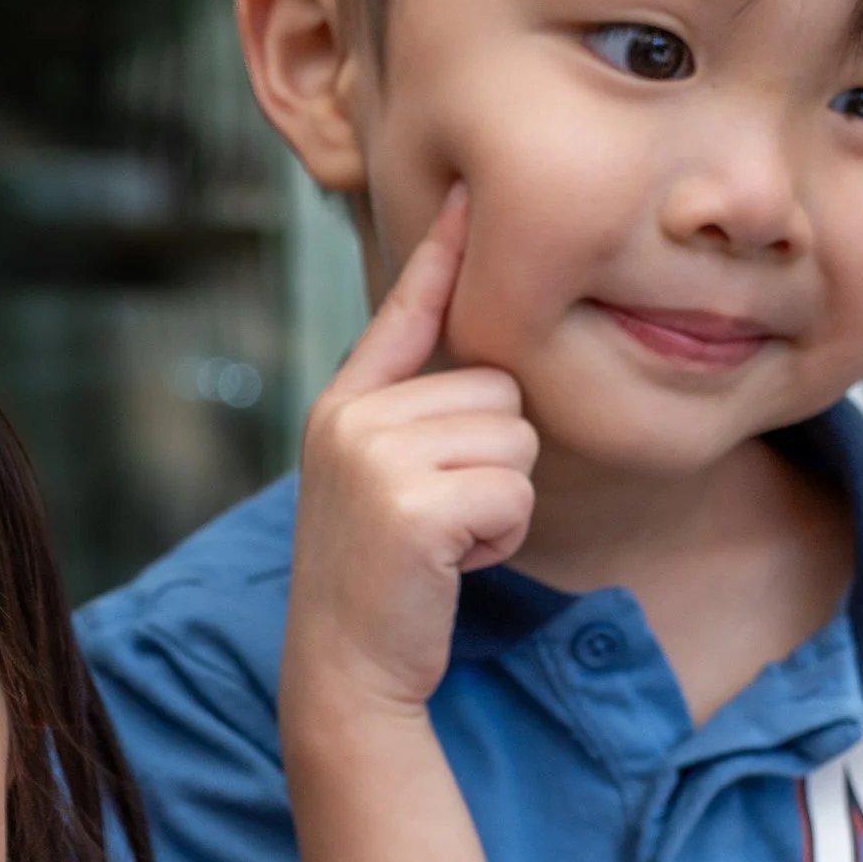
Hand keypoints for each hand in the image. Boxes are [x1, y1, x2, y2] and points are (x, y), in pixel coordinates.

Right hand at [284, 186, 537, 717]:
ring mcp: (375, 457)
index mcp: (345, 402)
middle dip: (496, 461)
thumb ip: (414, 413)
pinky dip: (503, 537)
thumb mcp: (380, 478)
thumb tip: (484, 367)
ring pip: (517, 440)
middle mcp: (352, 415)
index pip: (407, 308)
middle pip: (499, 390)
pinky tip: (453, 563)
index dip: (446, 253)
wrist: (345, 671)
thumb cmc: (383, 578)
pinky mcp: (411, 505)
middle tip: (440, 518)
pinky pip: (515, 492)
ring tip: (444, 540)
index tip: (470, 190)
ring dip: (503, 501)